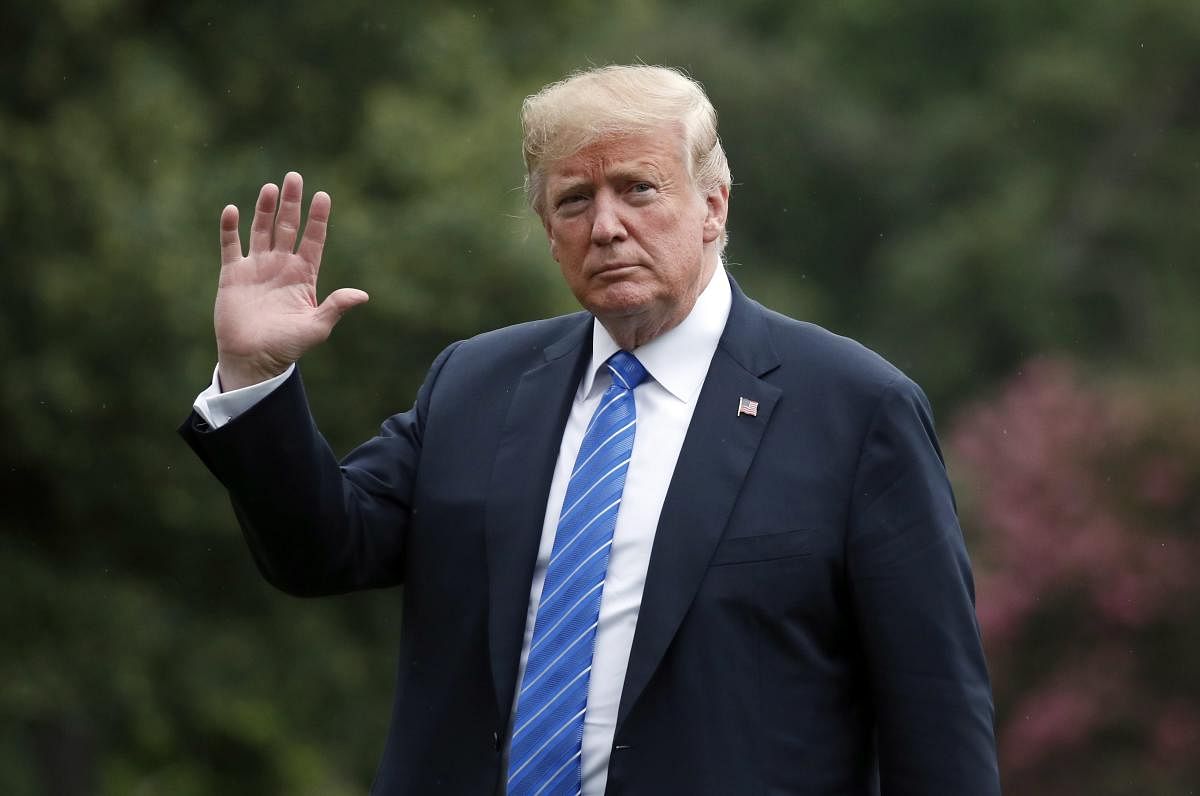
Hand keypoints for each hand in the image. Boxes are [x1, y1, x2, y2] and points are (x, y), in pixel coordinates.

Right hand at [214, 172, 368, 390]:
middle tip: (295, 177)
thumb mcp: (316, 327)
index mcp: (304, 275)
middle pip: (288, 227)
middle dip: (292, 203)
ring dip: (265, 209)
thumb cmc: (288, 346)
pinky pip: (230, 246)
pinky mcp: (233, 274)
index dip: (318, 218)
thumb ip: (336, 307)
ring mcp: (257, 268)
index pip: (313, 240)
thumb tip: (363, 295)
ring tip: (271, 187)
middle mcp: (281, 266)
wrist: (253, 359)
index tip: (323, 196)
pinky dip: (230, 228)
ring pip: (262, 230)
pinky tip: (232, 210)